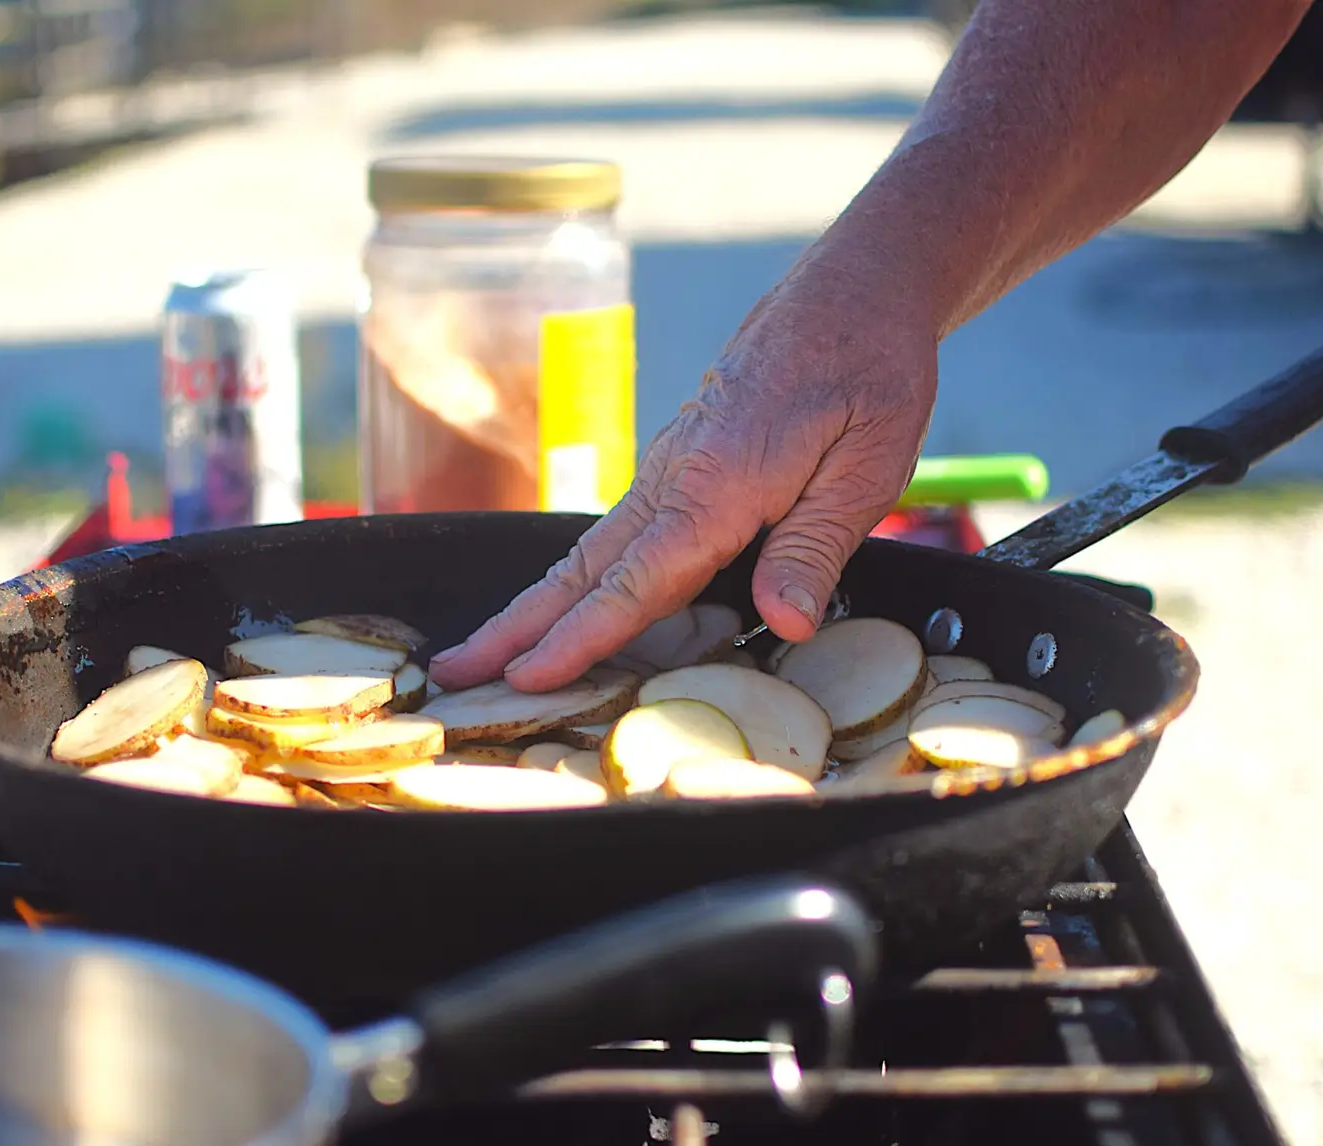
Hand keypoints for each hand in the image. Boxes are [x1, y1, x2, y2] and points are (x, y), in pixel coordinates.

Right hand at [428, 234, 940, 693]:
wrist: (854, 289)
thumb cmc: (870, 373)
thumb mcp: (866, 468)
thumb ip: (814, 549)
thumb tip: (785, 623)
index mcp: (717, 486)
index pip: (636, 582)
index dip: (580, 638)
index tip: (526, 678)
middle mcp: (676, 477)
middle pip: (583, 569)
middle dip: (516, 627)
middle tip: (452, 673)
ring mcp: (671, 467)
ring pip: (591, 551)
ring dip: (534, 605)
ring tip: (484, 651)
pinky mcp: (681, 462)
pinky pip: (619, 532)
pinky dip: (577, 577)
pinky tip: (562, 603)